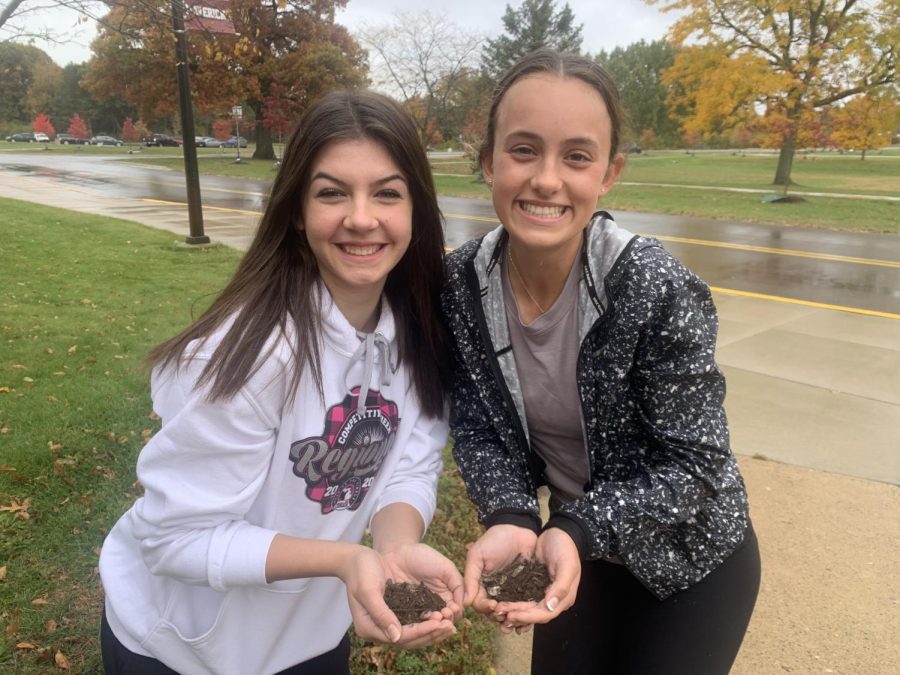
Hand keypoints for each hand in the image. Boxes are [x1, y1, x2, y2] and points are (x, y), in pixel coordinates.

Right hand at [341, 545, 458, 648]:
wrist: (357, 558)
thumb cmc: (360, 571)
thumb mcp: (368, 590)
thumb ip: (381, 613)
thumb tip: (396, 636)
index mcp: (369, 628)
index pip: (401, 637)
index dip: (421, 631)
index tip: (439, 623)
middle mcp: (379, 629)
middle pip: (410, 639)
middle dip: (432, 634)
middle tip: (451, 627)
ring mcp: (388, 621)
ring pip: (414, 633)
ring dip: (433, 630)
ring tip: (451, 624)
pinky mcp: (396, 612)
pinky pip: (414, 622)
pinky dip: (429, 621)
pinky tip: (442, 615)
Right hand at [463, 525, 538, 617]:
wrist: (518, 527)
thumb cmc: (494, 539)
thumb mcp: (477, 556)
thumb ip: (470, 578)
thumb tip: (464, 602)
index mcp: (482, 584)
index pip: (479, 603)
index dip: (485, 607)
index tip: (493, 605)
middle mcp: (496, 591)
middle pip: (494, 612)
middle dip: (498, 616)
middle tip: (506, 614)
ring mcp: (512, 591)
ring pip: (509, 611)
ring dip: (512, 618)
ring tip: (517, 618)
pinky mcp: (527, 588)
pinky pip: (525, 604)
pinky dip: (525, 612)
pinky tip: (528, 616)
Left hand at [496, 527, 580, 630]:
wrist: (559, 533)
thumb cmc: (565, 548)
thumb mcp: (567, 565)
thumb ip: (561, 587)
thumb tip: (551, 607)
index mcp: (564, 598)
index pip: (545, 614)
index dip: (528, 617)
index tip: (512, 615)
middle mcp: (554, 599)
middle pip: (534, 614)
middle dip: (518, 615)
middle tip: (500, 613)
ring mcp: (544, 593)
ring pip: (528, 608)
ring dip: (514, 611)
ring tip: (498, 610)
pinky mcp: (535, 585)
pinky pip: (524, 597)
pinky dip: (514, 602)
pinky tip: (502, 602)